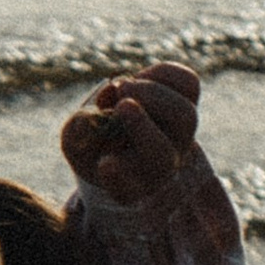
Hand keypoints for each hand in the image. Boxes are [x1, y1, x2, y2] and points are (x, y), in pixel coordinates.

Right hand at [61, 61, 201, 206]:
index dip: (116, 178)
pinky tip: (139, 78)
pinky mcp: (188, 102)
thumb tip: (104, 105)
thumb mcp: (76, 143)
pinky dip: (161, 74)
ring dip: (151, 94)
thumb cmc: (96, 143)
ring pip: (184, 115)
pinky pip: (188, 84)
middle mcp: (161, 166)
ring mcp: (180, 135)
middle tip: (120, 105)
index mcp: (130, 186)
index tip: (104, 164)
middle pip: (164, 155)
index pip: (126, 190)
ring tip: (123, 88)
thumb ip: (77, 132)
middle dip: (141, 125)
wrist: (124, 130)